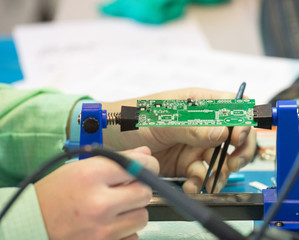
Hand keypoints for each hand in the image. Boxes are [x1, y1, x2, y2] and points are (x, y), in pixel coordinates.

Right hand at [35, 146, 158, 239]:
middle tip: (124, 190)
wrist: (31, 225)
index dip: (148, 164)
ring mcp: (102, 230)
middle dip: (138, 189)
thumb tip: (145, 154)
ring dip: (133, 211)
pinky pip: (133, 236)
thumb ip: (117, 160)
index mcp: (92, 176)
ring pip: (142, 216)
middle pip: (145, 193)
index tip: (147, 166)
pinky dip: (126, 231)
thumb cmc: (55, 194)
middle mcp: (99, 203)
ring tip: (113, 209)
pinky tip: (109, 224)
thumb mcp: (81, 168)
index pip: (139, 165)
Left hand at [102, 88, 256, 192]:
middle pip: (235, 136)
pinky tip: (191, 185)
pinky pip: (203, 175)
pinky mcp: (186, 164)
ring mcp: (195, 145)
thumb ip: (192, 127)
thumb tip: (223, 132)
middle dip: (239, 151)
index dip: (242, 122)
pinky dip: (201, 183)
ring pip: (222, 160)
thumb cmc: (132, 118)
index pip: (233, 107)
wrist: (110, 141)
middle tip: (232, 163)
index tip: (236, 138)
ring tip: (208, 180)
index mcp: (199, 103)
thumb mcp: (162, 120)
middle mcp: (202, 124)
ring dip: (220, 172)